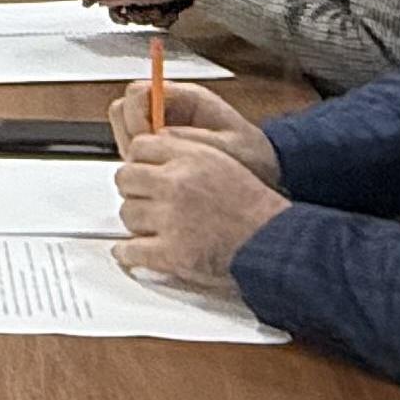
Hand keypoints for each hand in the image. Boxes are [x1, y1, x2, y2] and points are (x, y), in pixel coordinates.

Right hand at [108, 77, 277, 186]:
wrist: (263, 173)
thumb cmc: (252, 155)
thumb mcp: (230, 145)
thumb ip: (195, 138)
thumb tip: (162, 135)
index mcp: (187, 98)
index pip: (140, 91)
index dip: (137, 113)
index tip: (149, 135)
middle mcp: (168, 111)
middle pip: (123, 110)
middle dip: (130, 133)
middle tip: (148, 155)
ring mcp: (160, 132)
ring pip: (124, 133)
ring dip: (133, 151)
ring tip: (156, 168)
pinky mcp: (159, 152)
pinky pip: (134, 154)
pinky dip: (139, 165)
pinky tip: (159, 177)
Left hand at [110, 135, 286, 288]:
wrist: (272, 240)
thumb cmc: (252, 206)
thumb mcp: (222, 161)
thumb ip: (186, 152)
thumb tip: (150, 150)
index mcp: (192, 158)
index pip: (140, 147)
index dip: (140, 161)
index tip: (142, 171)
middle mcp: (177, 184)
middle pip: (126, 178)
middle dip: (135, 190)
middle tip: (145, 200)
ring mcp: (171, 219)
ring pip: (128, 213)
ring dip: (137, 221)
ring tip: (152, 226)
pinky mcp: (171, 253)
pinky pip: (131, 250)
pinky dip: (128, 252)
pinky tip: (132, 250)